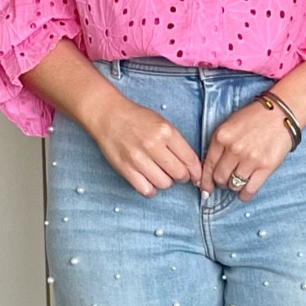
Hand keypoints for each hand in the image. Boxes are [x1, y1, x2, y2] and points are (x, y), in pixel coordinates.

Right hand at [84, 96, 202, 198]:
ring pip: (164, 184)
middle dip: (182, 177)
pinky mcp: (126, 169)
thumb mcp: (162, 123)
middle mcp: (153, 145)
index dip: (196, 171)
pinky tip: (149, 180)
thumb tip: (191, 165)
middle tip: (178, 174)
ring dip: (165, 182)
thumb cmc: (136, 118)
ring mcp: (138, 158)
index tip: (196, 176)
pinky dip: (151, 189)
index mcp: (166, 131)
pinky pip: (146, 190)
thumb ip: (176, 143)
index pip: (190, 159)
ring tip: (160, 173)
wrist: (108, 115)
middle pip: (179, 174)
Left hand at [199, 99, 294, 201]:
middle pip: (219, 177)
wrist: (281, 113)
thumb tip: (211, 168)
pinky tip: (244, 193)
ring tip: (239, 180)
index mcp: (222, 137)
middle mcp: (234, 149)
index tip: (205, 189)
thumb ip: (219, 144)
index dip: (205, 180)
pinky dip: (244, 195)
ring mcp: (250, 159)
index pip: (208, 165)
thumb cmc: (256, 118)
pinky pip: (249, 190)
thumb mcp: (230, 125)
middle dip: (221, 182)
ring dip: (234, 186)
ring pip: (233, 185)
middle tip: (226, 180)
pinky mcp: (265, 167)